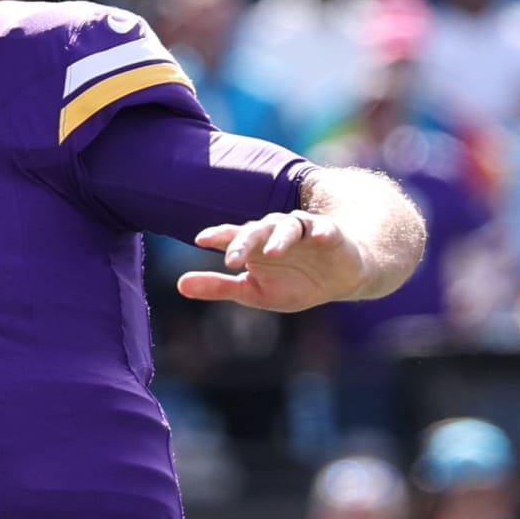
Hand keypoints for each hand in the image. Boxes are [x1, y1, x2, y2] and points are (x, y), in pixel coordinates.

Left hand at [177, 210, 367, 313]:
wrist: (339, 279)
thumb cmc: (294, 282)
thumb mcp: (254, 291)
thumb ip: (219, 287)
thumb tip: (180, 285)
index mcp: (255, 246)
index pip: (233, 236)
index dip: (218, 236)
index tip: (200, 240)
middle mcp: (275, 233)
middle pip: (257, 230)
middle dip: (245, 242)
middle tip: (232, 258)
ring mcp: (303, 231)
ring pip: (288, 227)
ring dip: (279, 238)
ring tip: (271, 252)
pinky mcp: (330, 234)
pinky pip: (324, 229)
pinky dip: (321, 231)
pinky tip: (318, 236)